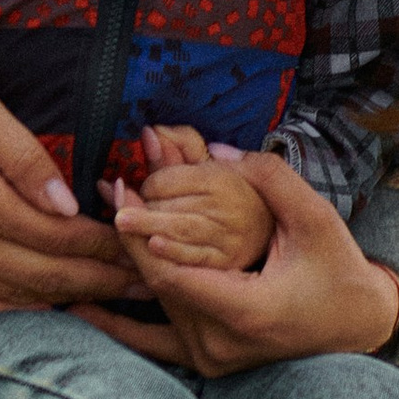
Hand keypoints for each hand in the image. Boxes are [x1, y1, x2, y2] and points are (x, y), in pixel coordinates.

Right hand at [0, 33, 129, 312]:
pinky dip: (24, 312)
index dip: (105, 247)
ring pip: (17, 300)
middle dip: (101, 283)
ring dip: (71, 303)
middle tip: (148, 282)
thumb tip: (71, 205)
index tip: (142, 244)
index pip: (58, 238)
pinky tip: (56, 308)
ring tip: (117, 299)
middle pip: (44, 278)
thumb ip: (27, 158)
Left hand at [86, 150, 398, 375]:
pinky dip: (119, 325)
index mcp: (245, 311)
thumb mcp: (314, 218)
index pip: (173, 272)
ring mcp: (211, 358)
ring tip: (105, 216)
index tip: (122, 193)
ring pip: (156, 304)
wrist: (358, 325)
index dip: (141, 233)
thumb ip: (269, 179)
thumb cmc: (340, 270)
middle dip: (131, 237)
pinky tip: (80, 308)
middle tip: (110, 192)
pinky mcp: (208, 361)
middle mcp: (220, 344)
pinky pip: (154, 343)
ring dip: (129, 263)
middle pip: (158, 286)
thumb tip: (217, 150)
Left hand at [111, 143, 269, 274]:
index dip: (148, 185)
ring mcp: (228, 239)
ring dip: (146, 228)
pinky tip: (152, 246)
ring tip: (121, 222)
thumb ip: (183, 147)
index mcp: (221, 179)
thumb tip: (148, 131)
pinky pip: (194, 259)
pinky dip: (171, 252)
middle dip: (143, 210)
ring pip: (179, 231)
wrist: (277, 237)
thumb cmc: (243, 198)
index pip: (169, 181)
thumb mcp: (218, 167)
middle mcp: (227, 208)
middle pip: (169, 207)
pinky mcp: (228, 266)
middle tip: (123, 212)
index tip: (144, 190)